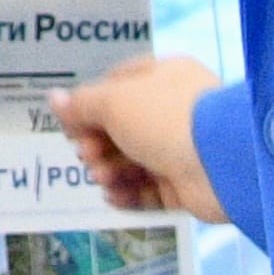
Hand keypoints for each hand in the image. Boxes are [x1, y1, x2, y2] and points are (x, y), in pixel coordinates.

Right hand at [55, 55, 226, 224]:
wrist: (220, 163)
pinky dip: (128, 194)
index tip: (72, 126)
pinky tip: (114, 196)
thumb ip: (81, 105)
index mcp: (162, 78)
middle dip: (97, 144)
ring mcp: (180, 150)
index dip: (90, 107)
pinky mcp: (186, 186)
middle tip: (87, 156)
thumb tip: (53, 99)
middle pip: (121, 129)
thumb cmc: (165, 118)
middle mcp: (173, 112)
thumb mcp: (114, 103)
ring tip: (102, 178)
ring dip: (109, 170)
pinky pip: (149, 190)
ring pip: (132, 161)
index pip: (117, 87)